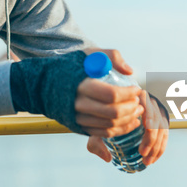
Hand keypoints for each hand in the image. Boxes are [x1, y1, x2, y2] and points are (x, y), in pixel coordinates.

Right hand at [80, 49, 168, 166]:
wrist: (47, 83)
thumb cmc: (72, 66)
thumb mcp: (90, 54)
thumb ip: (112, 57)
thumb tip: (129, 71)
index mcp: (81, 85)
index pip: (111, 95)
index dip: (128, 94)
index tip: (137, 89)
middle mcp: (78, 104)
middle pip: (112, 113)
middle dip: (130, 108)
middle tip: (139, 102)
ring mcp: (78, 118)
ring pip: (110, 125)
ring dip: (128, 120)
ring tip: (137, 111)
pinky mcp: (79, 126)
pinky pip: (104, 133)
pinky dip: (120, 130)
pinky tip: (130, 122)